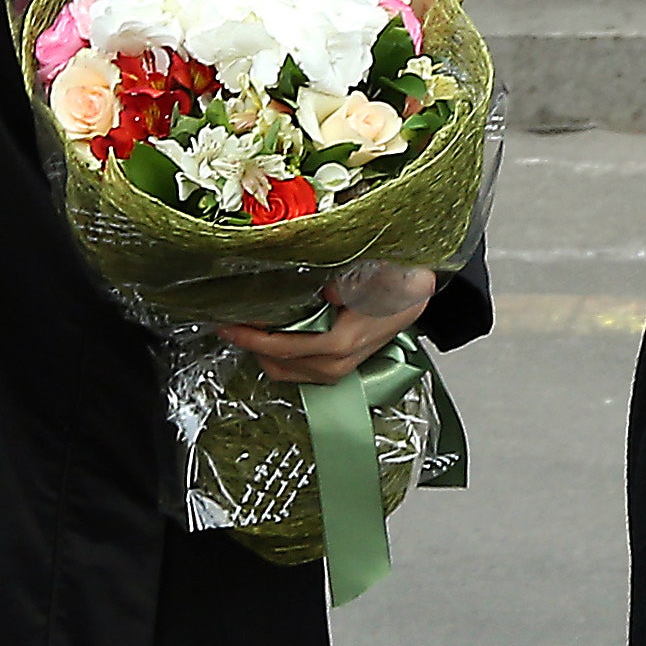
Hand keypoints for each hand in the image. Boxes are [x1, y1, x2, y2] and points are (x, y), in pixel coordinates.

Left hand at [217, 267, 435, 385]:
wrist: (418, 295)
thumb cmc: (398, 283)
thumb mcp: (377, 275)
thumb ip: (350, 283)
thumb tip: (325, 291)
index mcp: (341, 342)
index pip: (284, 348)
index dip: (251, 337)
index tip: (227, 323)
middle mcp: (336, 363)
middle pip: (278, 365)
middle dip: (250, 345)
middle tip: (228, 320)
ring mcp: (337, 369)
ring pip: (285, 371)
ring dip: (261, 351)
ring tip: (243, 324)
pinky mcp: (337, 367)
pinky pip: (297, 368)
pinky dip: (277, 355)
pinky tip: (269, 332)